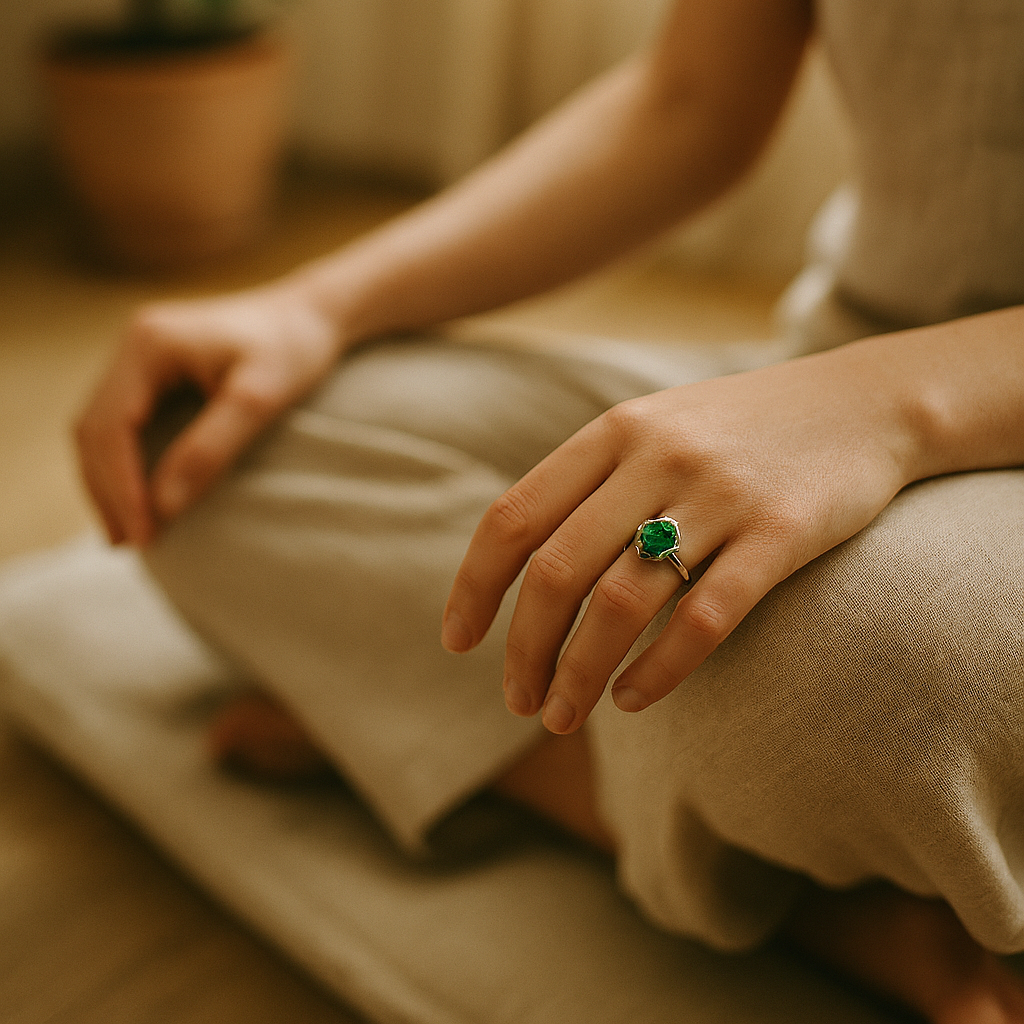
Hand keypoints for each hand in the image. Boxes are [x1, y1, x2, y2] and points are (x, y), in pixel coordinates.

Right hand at [76, 285, 338, 544]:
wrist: (314, 313)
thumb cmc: (294, 350)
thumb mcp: (259, 400)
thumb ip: (210, 449)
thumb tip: (163, 507)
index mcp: (148, 343)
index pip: (111, 427)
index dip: (122, 487)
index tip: (144, 535)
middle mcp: (132, 344)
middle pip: (93, 429)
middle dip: (108, 490)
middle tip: (130, 545)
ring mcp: (139, 355)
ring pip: (100, 428)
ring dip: (108, 481)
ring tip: (128, 533)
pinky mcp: (153, 368)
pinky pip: (122, 422)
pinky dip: (123, 463)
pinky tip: (139, 498)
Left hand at [442, 348, 918, 733]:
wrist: (862, 402)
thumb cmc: (736, 431)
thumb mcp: (653, 430)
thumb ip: (589, 483)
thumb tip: (523, 571)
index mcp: (612, 432)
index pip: (513, 518)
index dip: (475, 587)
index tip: (459, 642)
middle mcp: (656, 457)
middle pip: (557, 573)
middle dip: (525, 649)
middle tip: (518, 700)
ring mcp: (720, 494)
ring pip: (621, 604)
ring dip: (579, 674)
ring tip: (563, 715)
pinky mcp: (782, 532)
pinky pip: (705, 618)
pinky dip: (658, 670)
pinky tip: (633, 699)